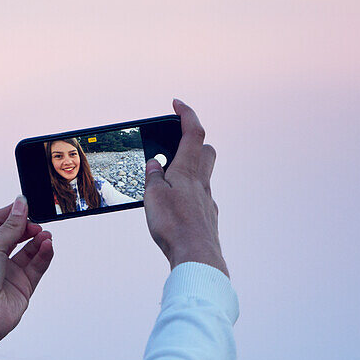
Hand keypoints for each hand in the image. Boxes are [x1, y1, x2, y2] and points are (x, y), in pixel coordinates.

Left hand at [0, 197, 53, 352]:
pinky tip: (48, 246)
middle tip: (37, 222)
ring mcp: (7, 274)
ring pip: (28, 251)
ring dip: (38, 241)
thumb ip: (10, 225)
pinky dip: (43, 255)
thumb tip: (21, 204)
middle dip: (27, 227)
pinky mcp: (22, 288)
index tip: (26, 204)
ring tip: (46, 235)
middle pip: (14, 236)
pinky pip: (36, 267)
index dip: (11, 213)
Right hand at [144, 99, 228, 276]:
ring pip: (204, 175)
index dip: (186, 114)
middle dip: (194, 142)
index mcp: (188, 171)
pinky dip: (188, 195)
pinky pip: (200, 197)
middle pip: (206, 151)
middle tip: (175, 144)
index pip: (193, 133)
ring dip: (189, 170)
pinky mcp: (206, 217)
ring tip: (168, 180)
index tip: (177, 103)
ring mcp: (206, 200)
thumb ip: (153, 177)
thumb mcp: (153, 196)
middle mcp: (202, 182)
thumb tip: (154, 164)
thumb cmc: (174, 225)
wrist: (196, 255)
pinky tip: (176, 208)